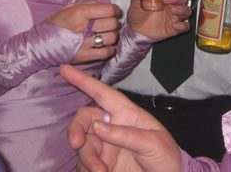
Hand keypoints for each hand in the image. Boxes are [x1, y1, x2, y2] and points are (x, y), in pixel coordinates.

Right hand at [46, 2, 121, 62]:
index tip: (114, 12)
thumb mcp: (69, 8)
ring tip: (106, 35)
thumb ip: (88, 4)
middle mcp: (84, 27)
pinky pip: (106, 52)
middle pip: (112, 23)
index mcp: (80, 12)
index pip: (109, 9)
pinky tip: (103, 46)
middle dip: (114, 23)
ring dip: (112, 36)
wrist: (41, 44)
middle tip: (109, 24)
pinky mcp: (84, 56)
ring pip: (112, 37)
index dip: (115, 10)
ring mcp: (84, 42)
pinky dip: (109, 49)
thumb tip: (105, 4)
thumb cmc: (56, 24)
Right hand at [60, 64, 181, 171]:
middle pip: (85, 119)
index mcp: (126, 114)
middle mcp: (112, 127)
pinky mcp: (99, 164)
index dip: (84, 81)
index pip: (103, 94)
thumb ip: (126, 134)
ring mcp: (104, 147)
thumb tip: (98, 127)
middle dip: (76, 129)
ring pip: (82, 143)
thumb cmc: (165, 157)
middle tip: (76, 142)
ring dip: (87, 157)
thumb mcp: (153, 142)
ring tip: (101, 171)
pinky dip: (87, 168)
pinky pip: (83, 163)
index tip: (65, 69)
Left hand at [126, 0, 191, 40]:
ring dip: (181, 9)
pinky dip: (183, 26)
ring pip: (186, 10)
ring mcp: (174, 16)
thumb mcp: (135, 3)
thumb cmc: (138, 15)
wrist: (136, 31)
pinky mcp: (175, 28)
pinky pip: (185, 26)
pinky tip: (175, 25)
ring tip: (172, 10)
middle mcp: (171, 5)